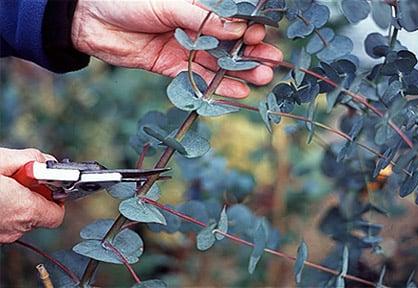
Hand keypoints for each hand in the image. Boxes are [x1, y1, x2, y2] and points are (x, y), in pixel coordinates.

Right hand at [0, 148, 64, 242]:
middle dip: (35, 195)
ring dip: (19, 202)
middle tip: (22, 180)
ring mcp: (2, 234)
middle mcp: (15, 227)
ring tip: (6, 186)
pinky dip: (6, 209)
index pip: (58, 213)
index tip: (48, 183)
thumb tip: (47, 162)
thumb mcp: (2, 160)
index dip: (55, 196)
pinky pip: (8, 222)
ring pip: (22, 218)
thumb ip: (32, 159)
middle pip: (40, 214)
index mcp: (25, 209)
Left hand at [71, 0, 282, 97]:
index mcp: (197, 6)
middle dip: (250, 54)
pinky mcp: (171, 67)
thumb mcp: (170, 4)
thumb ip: (204, 18)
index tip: (263, 37)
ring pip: (217, 63)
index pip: (231, 19)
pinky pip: (197, 79)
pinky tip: (236, 92)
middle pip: (229, 44)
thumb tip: (238, 28)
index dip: (249, 29)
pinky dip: (216, 86)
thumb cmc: (129, 0)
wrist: (90, 20)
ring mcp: (184, 49)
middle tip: (272, 65)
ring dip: (239, 73)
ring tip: (261, 80)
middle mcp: (194, 28)